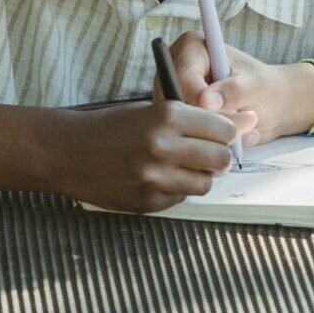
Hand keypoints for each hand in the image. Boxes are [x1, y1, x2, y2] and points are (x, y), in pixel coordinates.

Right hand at [58, 95, 254, 213]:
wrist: (68, 152)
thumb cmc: (114, 126)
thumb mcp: (154, 110)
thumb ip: (198, 119)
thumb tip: (245, 123)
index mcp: (167, 116)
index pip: (223, 130)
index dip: (227, 132)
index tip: (222, 133)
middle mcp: (162, 147)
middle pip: (220, 159)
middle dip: (219, 156)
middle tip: (209, 152)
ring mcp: (154, 178)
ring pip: (204, 183)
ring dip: (200, 175)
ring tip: (182, 165)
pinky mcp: (146, 202)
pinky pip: (181, 198)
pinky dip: (178, 189)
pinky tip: (160, 177)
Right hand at [171, 36, 313, 146]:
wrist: (273, 106)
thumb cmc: (265, 87)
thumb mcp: (255, 86)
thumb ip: (233, 90)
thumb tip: (206, 101)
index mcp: (191, 47)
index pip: (183, 77)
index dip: (199, 99)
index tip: (223, 111)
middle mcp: (175, 71)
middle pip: (176, 103)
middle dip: (208, 121)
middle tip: (242, 126)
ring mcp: (174, 97)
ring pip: (179, 125)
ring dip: (211, 136)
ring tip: (244, 130)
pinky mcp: (178, 120)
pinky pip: (183, 140)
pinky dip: (209, 145)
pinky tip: (234, 141)